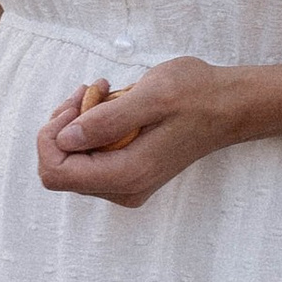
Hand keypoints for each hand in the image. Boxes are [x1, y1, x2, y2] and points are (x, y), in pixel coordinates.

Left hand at [36, 58, 250, 206]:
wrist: (230, 106)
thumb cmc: (197, 95)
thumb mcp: (152, 96)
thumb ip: (107, 120)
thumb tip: (65, 138)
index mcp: (127, 174)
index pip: (55, 172)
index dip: (50, 136)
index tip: (77, 103)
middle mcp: (123, 189)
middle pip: (59, 168)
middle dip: (63, 125)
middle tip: (90, 92)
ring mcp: (125, 185)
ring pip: (72, 161)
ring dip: (77, 122)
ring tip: (103, 92)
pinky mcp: (128, 174)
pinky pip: (90, 156)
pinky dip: (90, 127)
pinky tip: (110, 102)